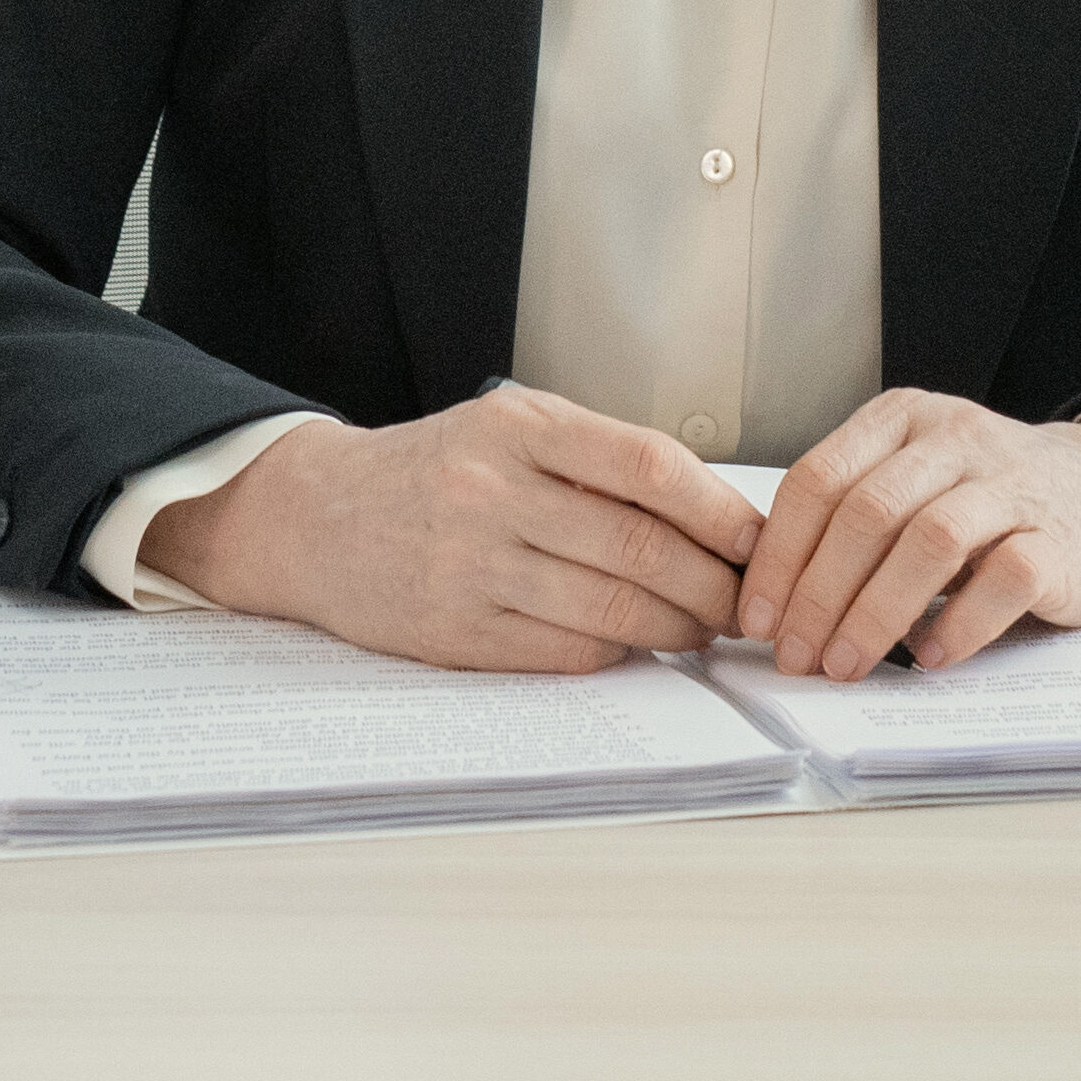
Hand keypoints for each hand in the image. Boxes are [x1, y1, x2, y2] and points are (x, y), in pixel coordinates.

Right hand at [142, 383, 749, 674]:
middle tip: (747, 603)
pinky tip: (638, 646)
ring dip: (678, 630)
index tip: (760, 541)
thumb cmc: (438, 468)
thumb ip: (599, 460)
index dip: (717, 511)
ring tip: (704, 630)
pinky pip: (566, 653)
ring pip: (612, 611)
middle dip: (713, 585)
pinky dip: (618, 653)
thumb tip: (712, 516)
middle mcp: (496, 493)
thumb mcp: (512, 428)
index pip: (647, 467)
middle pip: (640, 550)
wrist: (320, 518)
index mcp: (521, 427)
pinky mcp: (458, 633)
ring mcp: (474, 567)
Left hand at [739, 390, 1080, 679]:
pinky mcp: (1057, 540)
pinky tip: (931, 657)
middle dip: (818, 593)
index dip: (780, 552)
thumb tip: (773, 600)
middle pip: (867, 512)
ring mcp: (1010, 486)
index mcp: (902, 419)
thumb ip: (853, 518)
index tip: (758, 617)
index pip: (819, 477)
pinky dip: (960, 623)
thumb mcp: (914, 481)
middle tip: (796, 656)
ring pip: (928, 541)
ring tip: (846, 665)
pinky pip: (1003, 578)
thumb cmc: (985, 501)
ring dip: (875, 613)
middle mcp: (953, 438)